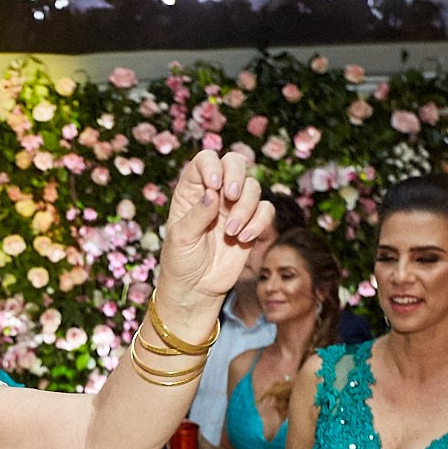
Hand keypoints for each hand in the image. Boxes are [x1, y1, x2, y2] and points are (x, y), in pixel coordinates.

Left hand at [159, 149, 276, 302]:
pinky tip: (244, 239)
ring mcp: (234, 207)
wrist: (196, 288)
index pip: (205, 160)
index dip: (212, 166)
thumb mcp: (181, 238)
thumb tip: (212, 194)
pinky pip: (266, 210)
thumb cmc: (180, 261)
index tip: (214, 186)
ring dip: (246, 207)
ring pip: (253, 187)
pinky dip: (260, 221)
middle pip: (235, 162)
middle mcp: (215, 193)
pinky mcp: (251, 223)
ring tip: (232, 232)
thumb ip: (196, 215)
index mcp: (192, 190)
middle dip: (236, 175)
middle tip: (230, 196)